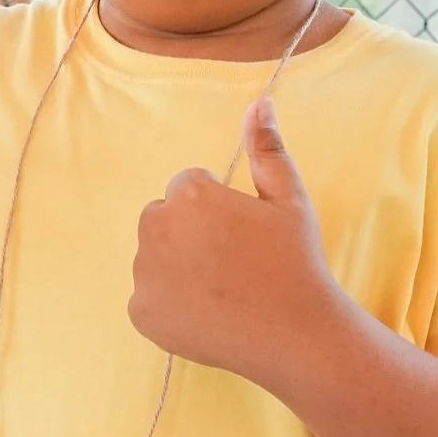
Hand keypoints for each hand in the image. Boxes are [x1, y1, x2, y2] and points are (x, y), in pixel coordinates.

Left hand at [128, 98, 347, 387]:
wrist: (297, 336)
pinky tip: (207, 312)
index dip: (219, 209)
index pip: (188, 186)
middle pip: (162, 217)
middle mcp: (157, 227)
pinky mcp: (140, 312)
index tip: (244, 235)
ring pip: (153, 256)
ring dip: (176, 265)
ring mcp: (145, 273)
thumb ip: (266, 148)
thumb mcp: (289, 198)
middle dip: (188, 231)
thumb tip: (260, 100)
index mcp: (190, 193)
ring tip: (222, 288)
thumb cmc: (296, 262)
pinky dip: (169, 303)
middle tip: (231, 262)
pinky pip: (147, 295)